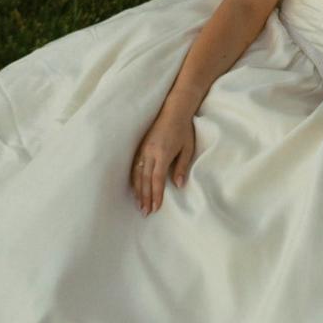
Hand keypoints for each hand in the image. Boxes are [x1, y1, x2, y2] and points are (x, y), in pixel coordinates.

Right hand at [131, 97, 196, 215]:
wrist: (173, 109)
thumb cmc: (184, 129)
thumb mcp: (187, 148)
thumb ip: (182, 166)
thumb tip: (178, 185)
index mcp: (162, 153)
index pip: (157, 179)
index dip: (156, 194)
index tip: (155, 207)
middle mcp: (150, 152)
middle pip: (145, 179)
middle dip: (145, 197)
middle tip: (145, 212)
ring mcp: (143, 149)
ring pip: (137, 173)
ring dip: (138, 190)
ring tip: (139, 204)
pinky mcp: (140, 146)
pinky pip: (134, 166)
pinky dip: (134, 179)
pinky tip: (135, 188)